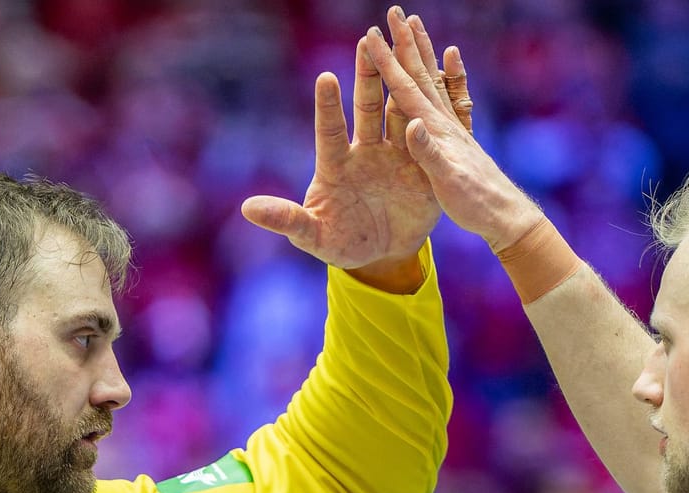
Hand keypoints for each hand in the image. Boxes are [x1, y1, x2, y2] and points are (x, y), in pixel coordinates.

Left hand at [239, 8, 472, 274]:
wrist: (381, 255)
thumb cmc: (338, 242)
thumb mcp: (312, 236)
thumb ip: (286, 219)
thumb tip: (247, 209)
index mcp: (336, 165)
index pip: (330, 130)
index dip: (328, 106)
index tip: (326, 78)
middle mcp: (366, 152)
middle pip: (369, 108)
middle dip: (369, 75)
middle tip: (369, 41)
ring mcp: (396, 157)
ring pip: (402, 114)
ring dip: (405, 85)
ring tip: (408, 51)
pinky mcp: (423, 168)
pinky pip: (432, 140)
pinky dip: (436, 118)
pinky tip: (441, 88)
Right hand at [361, 8, 544, 251]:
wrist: (505, 216)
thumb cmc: (474, 205)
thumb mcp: (446, 185)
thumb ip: (428, 154)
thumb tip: (412, 125)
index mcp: (435, 132)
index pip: (406, 90)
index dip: (387, 63)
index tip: (371, 36)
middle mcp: (444, 122)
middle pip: (420, 75)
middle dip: (406, 43)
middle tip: (395, 13)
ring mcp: (452, 127)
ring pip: (432, 80)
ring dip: (421, 52)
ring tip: (415, 25)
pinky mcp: (458, 136)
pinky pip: (449, 98)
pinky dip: (447, 75)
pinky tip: (449, 61)